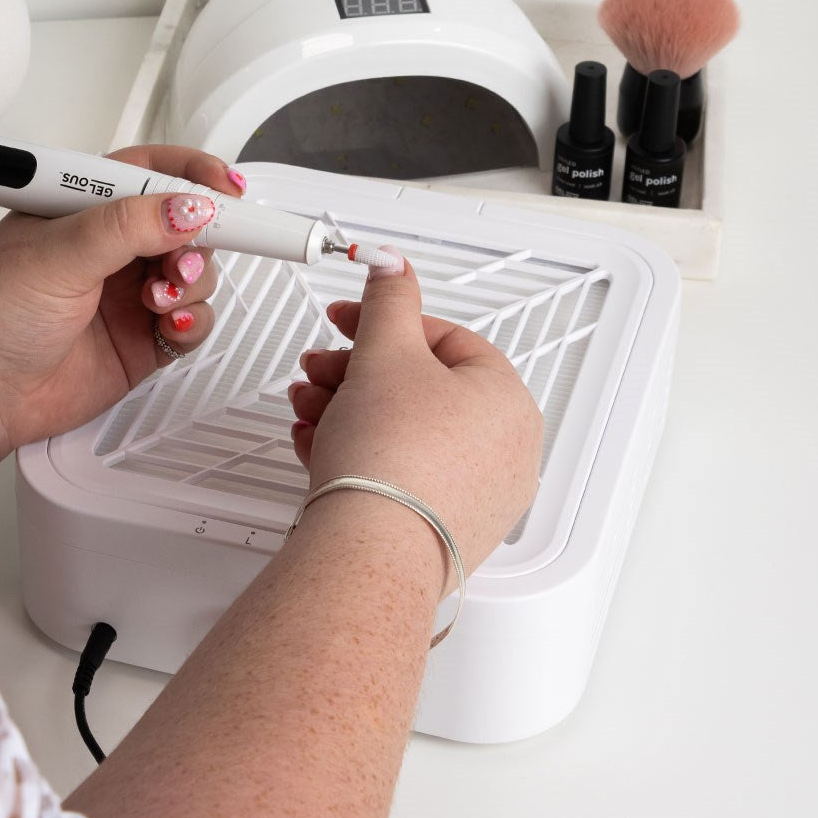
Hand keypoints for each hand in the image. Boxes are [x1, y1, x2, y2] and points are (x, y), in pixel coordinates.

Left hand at [0, 145, 243, 477]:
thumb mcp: (58, 252)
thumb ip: (128, 226)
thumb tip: (190, 208)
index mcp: (86, 207)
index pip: (154, 173)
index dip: (196, 176)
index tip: (228, 192)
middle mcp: (113, 247)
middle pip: (187, 225)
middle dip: (198, 239)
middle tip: (184, 257)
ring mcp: (131, 294)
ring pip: (196, 274)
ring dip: (191, 283)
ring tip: (160, 298)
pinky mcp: (144, 339)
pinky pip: (193, 321)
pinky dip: (192, 322)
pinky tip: (169, 326)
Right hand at [288, 249, 542, 588]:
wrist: (372, 551)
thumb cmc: (392, 459)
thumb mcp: (385, 352)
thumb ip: (388, 300)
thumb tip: (392, 266)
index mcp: (508, 400)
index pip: (443, 339)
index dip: (384, 323)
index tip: (347, 320)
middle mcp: (504, 451)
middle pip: (419, 389)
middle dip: (354, 373)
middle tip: (318, 370)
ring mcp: (475, 495)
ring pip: (404, 433)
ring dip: (347, 411)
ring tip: (309, 408)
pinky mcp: (440, 528)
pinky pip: (399, 475)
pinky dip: (359, 455)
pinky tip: (319, 446)